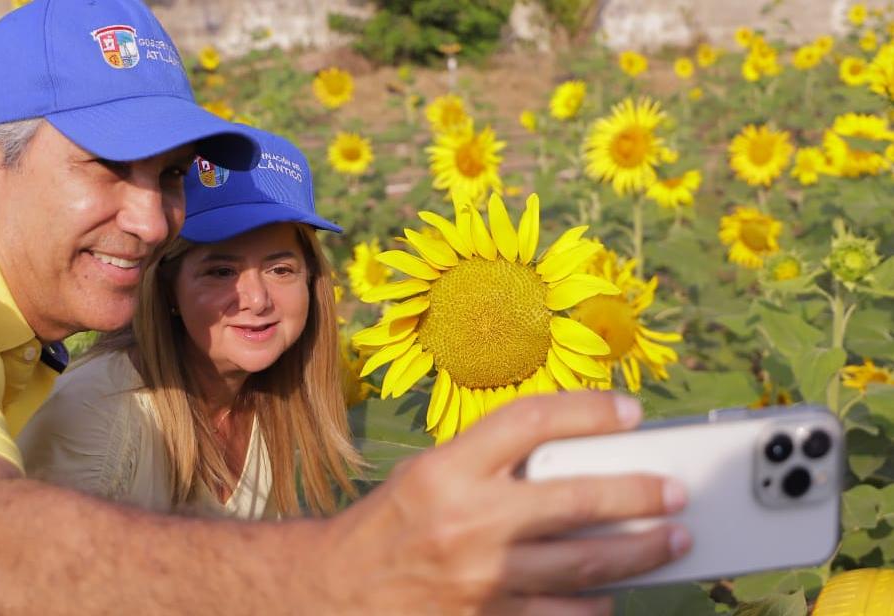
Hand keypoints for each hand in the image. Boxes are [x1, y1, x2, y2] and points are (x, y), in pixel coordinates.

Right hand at [315, 391, 688, 614]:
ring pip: (586, 564)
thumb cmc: (389, 528)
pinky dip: (596, 603)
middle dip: (640, 494)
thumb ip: (491, 465)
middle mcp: (468, 521)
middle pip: (577, 498)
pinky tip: (612, 593)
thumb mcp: (427, 476)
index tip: (630, 411)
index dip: (589, 411)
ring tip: (673, 541)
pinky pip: (564, 614)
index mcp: (447, 471)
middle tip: (676, 490)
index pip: (531, 422)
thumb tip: (575, 462)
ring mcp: (483, 578)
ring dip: (640, 552)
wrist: (337, 592)